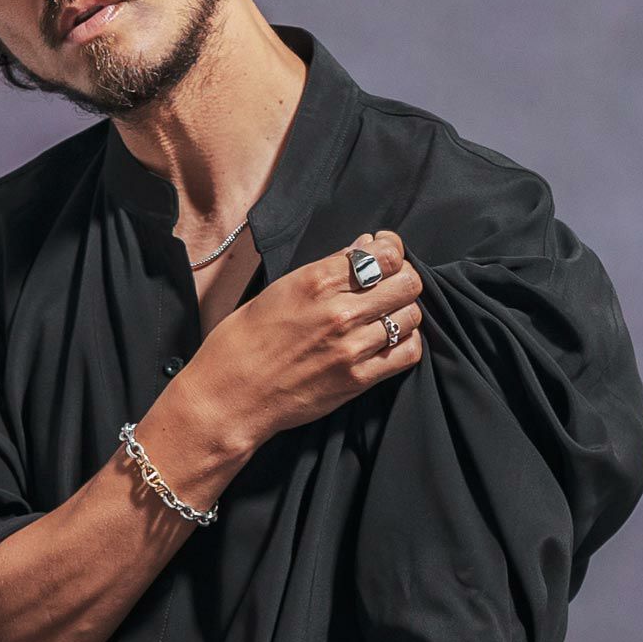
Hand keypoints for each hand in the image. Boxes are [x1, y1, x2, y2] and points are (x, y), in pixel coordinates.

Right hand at [191, 230, 424, 452]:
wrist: (230, 395)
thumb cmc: (244, 341)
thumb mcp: (280, 290)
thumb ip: (328, 268)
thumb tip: (365, 245)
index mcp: (317, 281)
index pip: (385, 254)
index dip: (393, 252)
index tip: (388, 257)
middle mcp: (339, 310)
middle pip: (407, 282)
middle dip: (404, 281)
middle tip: (392, 288)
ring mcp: (351, 347)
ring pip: (411, 316)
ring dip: (405, 313)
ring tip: (388, 318)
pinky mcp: (357, 379)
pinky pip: (407, 354)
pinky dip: (407, 344)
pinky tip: (391, 343)